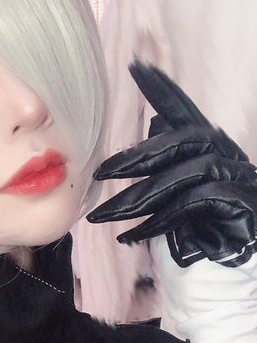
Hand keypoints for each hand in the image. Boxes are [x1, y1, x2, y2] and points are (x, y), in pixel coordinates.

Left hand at [86, 62, 256, 267]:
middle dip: (137, 156)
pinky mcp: (242, 204)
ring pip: (186, 173)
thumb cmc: (203, 238)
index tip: (137, 68)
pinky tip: (134, 235)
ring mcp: (240, 179)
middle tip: (99, 173)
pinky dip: (161, 220)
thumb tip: (154, 123)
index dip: (164, 91)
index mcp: (213, 151)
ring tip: (105, 215)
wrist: (234, 274)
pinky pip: (196, 202)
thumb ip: (167, 163)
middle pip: (183, 140)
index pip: (186, 114)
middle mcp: (229, 158)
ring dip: (140, 196)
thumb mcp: (176, 198)